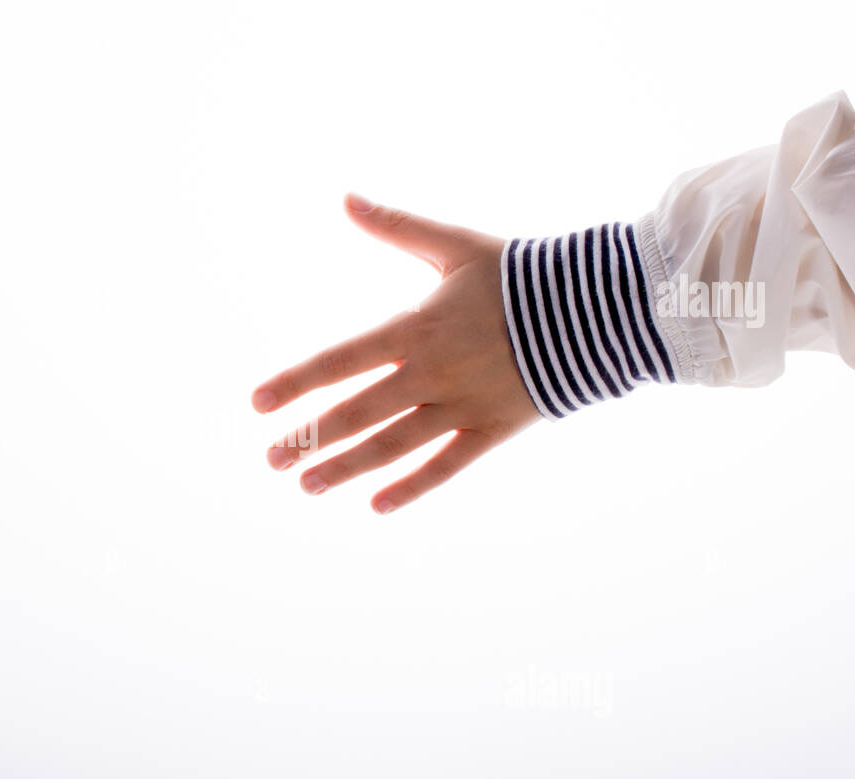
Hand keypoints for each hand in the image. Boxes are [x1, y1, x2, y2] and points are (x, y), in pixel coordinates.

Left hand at [251, 194, 539, 513]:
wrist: (597, 307)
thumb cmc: (519, 274)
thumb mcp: (453, 245)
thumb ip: (396, 226)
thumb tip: (344, 197)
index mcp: (416, 328)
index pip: (341, 359)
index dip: (297, 382)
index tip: (257, 404)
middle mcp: (431, 373)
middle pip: (358, 413)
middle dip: (311, 438)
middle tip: (272, 459)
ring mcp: (462, 406)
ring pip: (393, 445)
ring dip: (347, 467)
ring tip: (309, 485)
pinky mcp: (492, 430)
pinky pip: (446, 465)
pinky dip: (413, 486)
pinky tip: (377, 504)